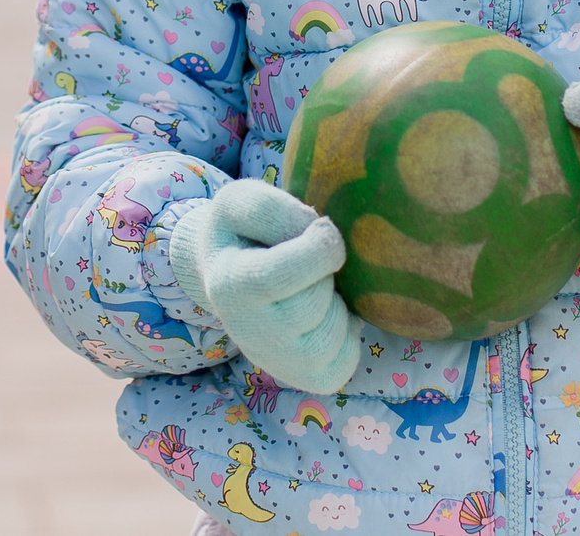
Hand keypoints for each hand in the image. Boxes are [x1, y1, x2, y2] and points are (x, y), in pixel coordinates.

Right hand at [170, 179, 360, 393]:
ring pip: (334, 335)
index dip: (319, 248)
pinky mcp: (306, 379)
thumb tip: (318, 233)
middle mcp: (249, 332)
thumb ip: (273, 208)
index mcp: (231, 285)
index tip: (324, 229)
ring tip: (317, 289)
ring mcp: (278, 363)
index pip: (282, 275)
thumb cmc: (243, 233)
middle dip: (326, 275)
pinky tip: (328, 314)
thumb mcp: (241, 199)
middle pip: (314, 304)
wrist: (231, 279)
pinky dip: (348, 333)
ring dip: (338, 304)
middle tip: (312, 263)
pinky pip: (347, 360)